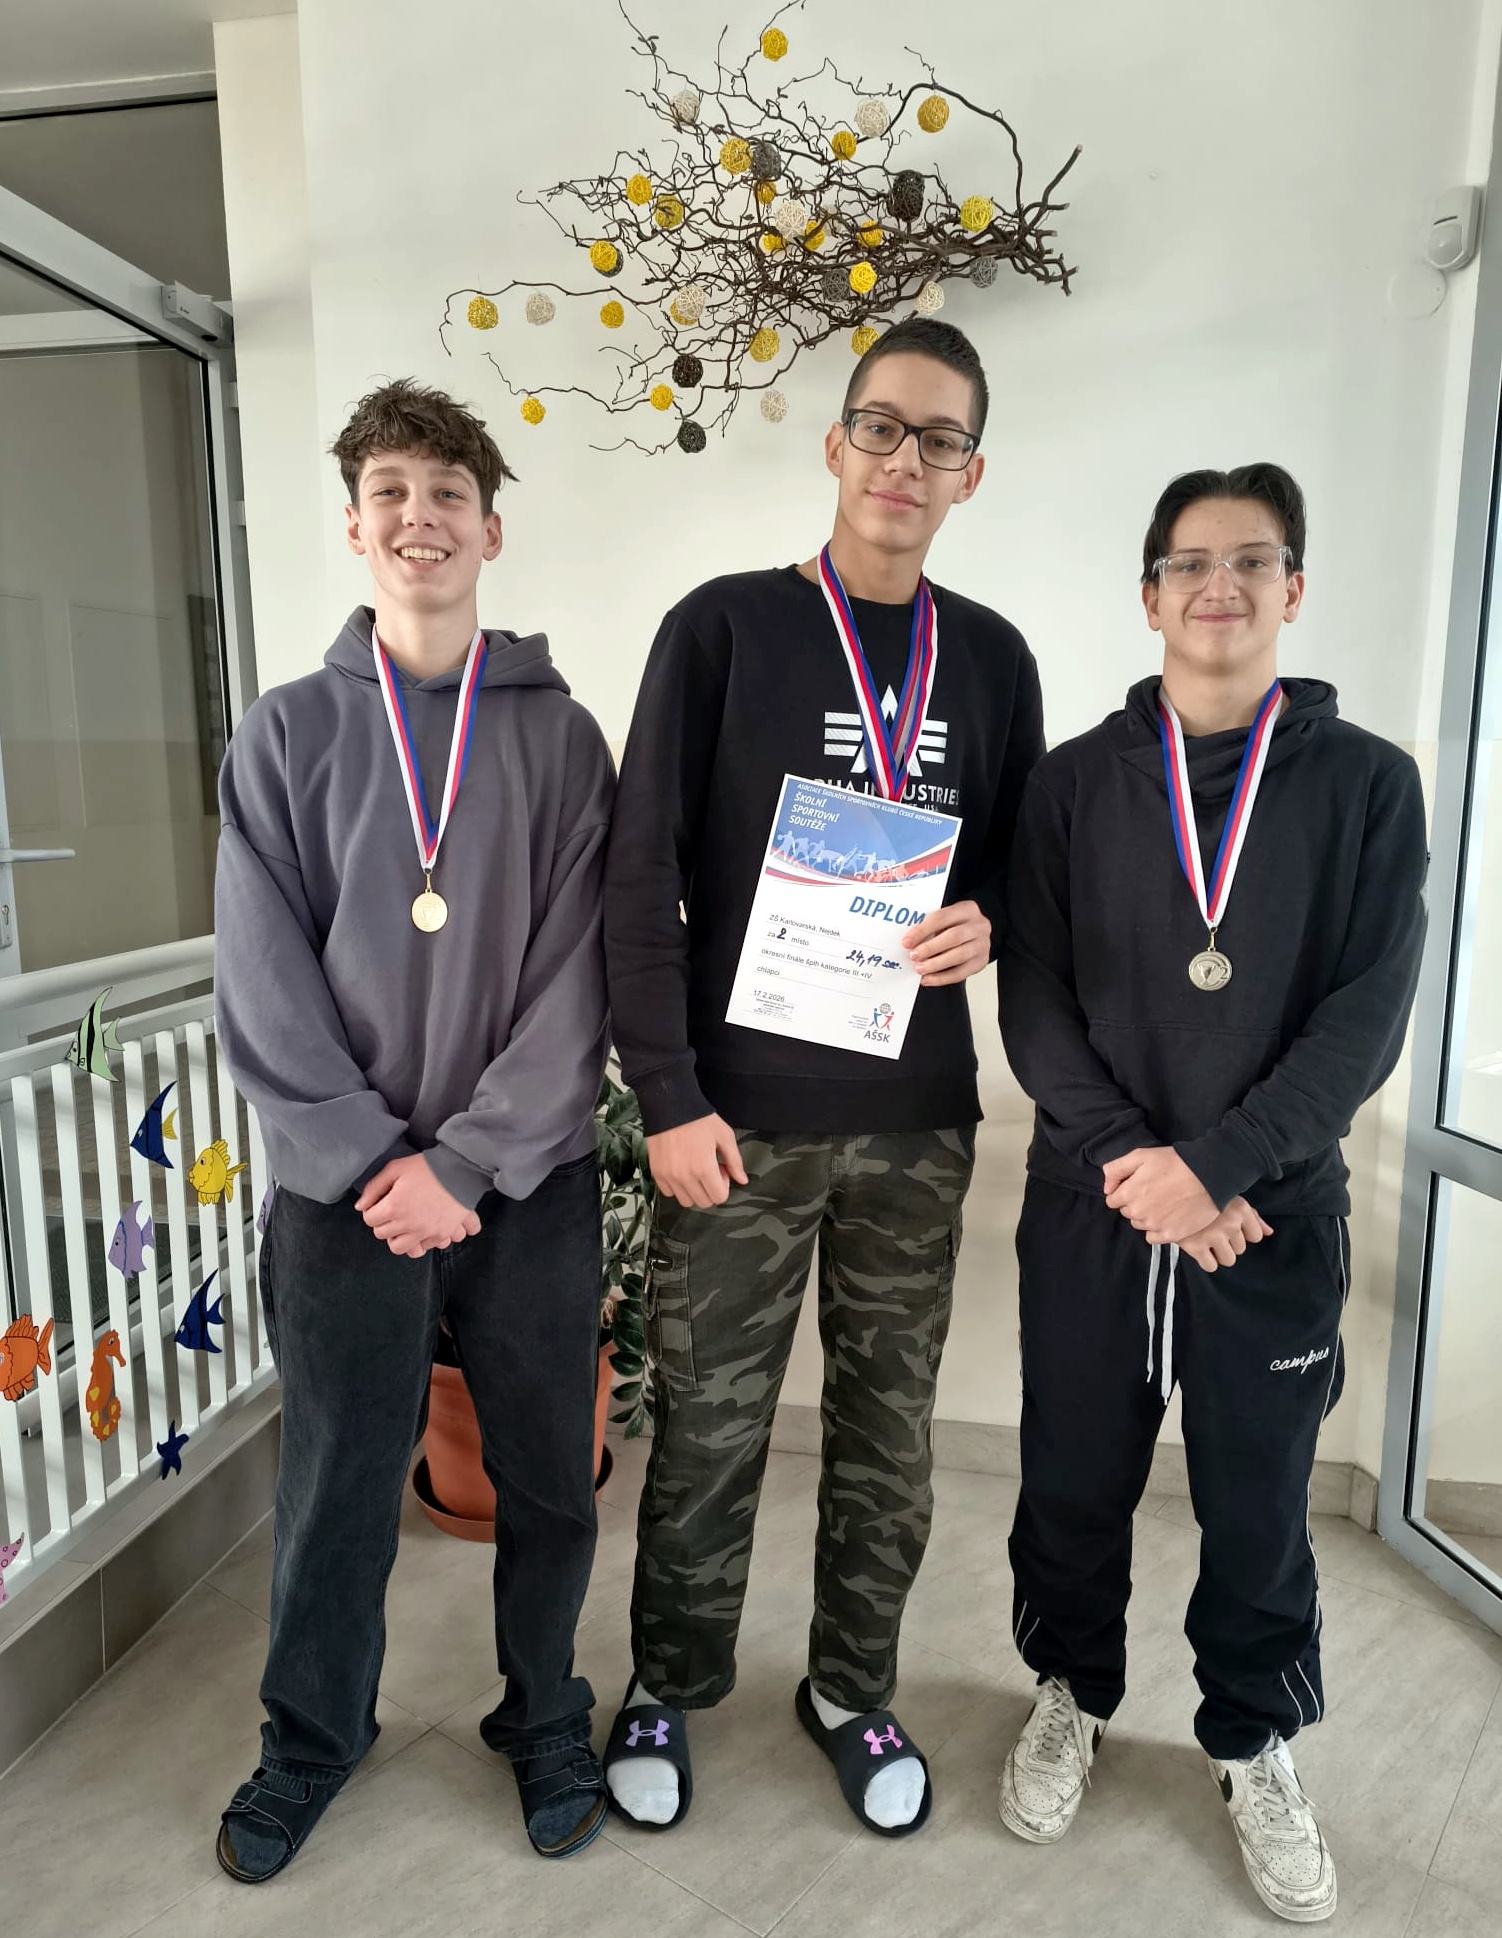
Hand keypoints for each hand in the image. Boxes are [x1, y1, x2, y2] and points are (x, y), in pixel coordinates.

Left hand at [355, 1154, 480, 1257]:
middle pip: (382, 1235)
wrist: (461, 1171)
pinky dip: (421, 1240)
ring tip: (406, 1225)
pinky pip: (423, 1247)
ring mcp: (424, 1232)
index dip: (373, 1210)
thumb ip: (374, 1187)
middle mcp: (407, 1224)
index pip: (370, 1220)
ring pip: (400, 1248)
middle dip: (385, 1223)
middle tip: (394, 1212)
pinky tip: (423, 1227)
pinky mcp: (440, 1235)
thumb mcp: (396, 1168)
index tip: (381, 1204)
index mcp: (394, 1207)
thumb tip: (361, 1206)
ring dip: (400, 1237)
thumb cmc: (428, 1167)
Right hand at [647, 1114, 747, 1207]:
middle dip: (710, 1189)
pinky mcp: (657, 1173)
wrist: (670, 1106)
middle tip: (709, 1169)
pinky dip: (677, 1187)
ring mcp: (669, 1177)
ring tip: (694, 1170)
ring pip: (686, 1201)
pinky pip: (669, 1193)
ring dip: (694, 1191)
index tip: (720, 1170)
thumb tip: (742, 1180)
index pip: (719, 1198)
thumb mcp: (724, 1136)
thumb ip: (735, 1161)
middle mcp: (685, 1177)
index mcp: (704, 1169)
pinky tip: (681, 1170)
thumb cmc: (698, 1119)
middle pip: (703, 1202)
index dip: (724, 1185)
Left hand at [903, 900, 991, 985]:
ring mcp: (982, 944)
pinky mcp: (981, 962)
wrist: (975, 935)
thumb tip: (909, 942)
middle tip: (913, 956)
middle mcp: (979, 926)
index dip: (923, 930)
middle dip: (930, 948)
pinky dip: (942, 978)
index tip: (907, 942)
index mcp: (967, 909)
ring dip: (936, 964)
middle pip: (954, 937)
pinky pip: (961, 973)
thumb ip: (929, 926)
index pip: (942, 917)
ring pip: (959, 956)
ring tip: (919, 969)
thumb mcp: (945, 919)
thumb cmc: (955, 926)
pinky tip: (928, 979)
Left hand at [1103, 1147, 1218, 1244]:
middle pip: (1127, 1212)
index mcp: (1128, 1193)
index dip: (1124, 1191)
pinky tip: (1168, 1217)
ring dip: (1147, 1216)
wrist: (1209, 1176)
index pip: (1113, 1200)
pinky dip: (1157, 1229)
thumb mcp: (1141, 1155)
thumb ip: (1116, 1169)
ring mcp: (1154, 1226)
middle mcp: (1138, 1213)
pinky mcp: (1170, 1235)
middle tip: (1155, 1192)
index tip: (1139, 1185)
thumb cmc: (1175, 1163)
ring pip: (1140, 1224)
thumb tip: (1107, 1189)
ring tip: (1164, 1202)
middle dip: (1136, 1203)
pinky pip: (1152, 1238)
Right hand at [1177, 1197, 1273, 1271]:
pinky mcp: (1195, 1247)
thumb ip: (1252, 1217)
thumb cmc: (1201, 1195)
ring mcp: (1213, 1235)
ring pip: (1229, 1260)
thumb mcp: (1229, 1199)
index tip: (1228, 1226)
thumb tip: (1269, 1233)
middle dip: (1228, 1242)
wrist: (1167, 1193)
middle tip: (1212, 1230)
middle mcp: (1229, 1223)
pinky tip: (1199, 1247)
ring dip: (1218, 1253)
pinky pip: (1211, 1266)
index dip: (1242, 1233)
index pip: (1255, 1236)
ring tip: (1206, 1239)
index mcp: (1240, 1209)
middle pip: (1241, 1249)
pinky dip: (1206, 1260)